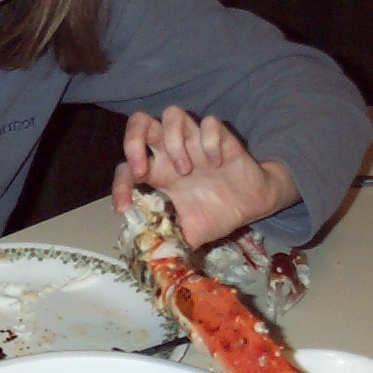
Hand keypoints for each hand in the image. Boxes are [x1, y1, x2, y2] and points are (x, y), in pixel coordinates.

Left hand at [110, 107, 298, 247]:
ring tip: (186, 170)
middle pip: (140, 122)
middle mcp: (172, 152)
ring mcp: (196, 142)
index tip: (124, 208)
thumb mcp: (189, 234)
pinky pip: (210, 123)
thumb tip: (150, 258)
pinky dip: (209, 141)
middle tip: (143, 170)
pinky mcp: (222, 137)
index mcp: (159, 173)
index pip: (126, 168)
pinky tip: (217, 163)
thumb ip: (169, 241)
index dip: (119, 185)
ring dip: (174, 142)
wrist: (253, 205)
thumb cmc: (217, 214)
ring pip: (172, 114)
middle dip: (133, 142)